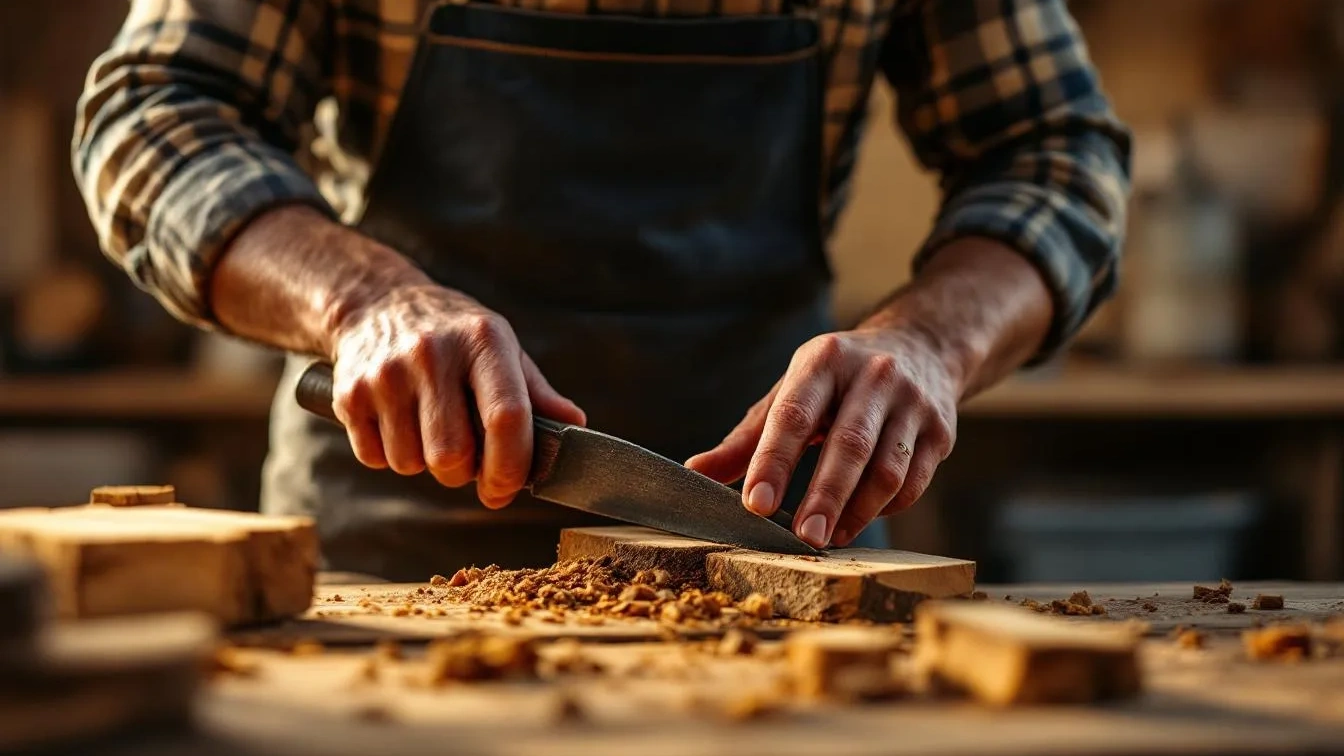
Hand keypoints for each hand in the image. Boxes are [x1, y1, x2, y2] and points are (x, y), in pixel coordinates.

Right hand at [328, 283, 584, 507]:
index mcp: (482, 341)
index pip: (506, 417)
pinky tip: (398, 423)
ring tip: (429, 429)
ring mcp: (386, 374)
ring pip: (412, 464)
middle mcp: (432, 354)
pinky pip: (375, 459)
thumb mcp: (502, 347)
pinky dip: (390, 456)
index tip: (506, 488)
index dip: (511, 466)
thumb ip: (537, 394)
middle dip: (463, 472)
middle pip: (452, 455)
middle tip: (466, 456)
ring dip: (425, 464)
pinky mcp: (349, 394)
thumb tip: (575, 428)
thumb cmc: (454, 334)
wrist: (374, 302)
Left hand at [686, 327, 959, 548]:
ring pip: (887, 469)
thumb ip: (747, 437)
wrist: (922, 347)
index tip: (754, 504)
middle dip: (823, 497)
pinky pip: (913, 482)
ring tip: (828, 540)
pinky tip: (859, 521)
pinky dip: (885, 509)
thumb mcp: (791, 391)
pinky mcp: (941, 430)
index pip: (794, 415)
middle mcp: (874, 375)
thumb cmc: (837, 380)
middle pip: (848, 445)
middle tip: (803, 539)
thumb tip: (696, 473)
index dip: (773, 462)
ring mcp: (914, 402)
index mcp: (825, 360)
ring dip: (857, 512)